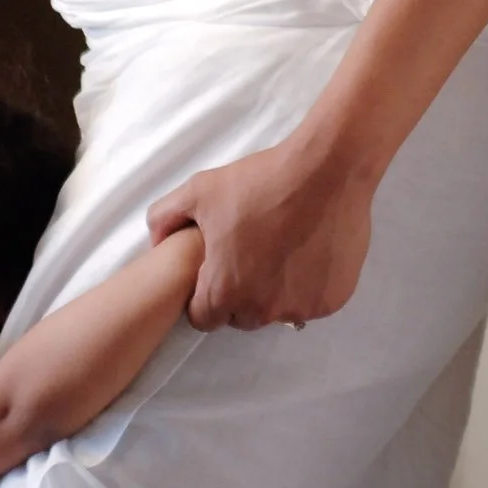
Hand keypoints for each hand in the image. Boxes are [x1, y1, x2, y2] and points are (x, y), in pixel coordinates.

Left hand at [146, 133, 373, 331]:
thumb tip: (155, 241)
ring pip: (278, 311)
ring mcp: (301, 308)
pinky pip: (311, 302)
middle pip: (241, 317)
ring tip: (281, 250)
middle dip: (240, 294)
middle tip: (250, 254)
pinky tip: (307, 252)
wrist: (326, 170)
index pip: (203, 317)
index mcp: (225, 290)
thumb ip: (165, 217)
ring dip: (275, 291)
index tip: (217, 269)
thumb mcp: (199, 190)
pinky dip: (307, 285)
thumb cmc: (261, 182)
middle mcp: (262, 309)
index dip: (205, 294)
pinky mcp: (332, 300)